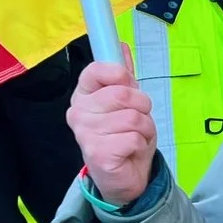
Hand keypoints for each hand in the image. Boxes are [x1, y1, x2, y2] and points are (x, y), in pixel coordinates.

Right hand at [68, 59, 157, 205]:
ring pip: (132, 117)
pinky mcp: (98, 153)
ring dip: (144, 128)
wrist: (124, 176)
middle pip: (122, 94)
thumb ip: (123, 75)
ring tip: (134, 137)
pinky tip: (130, 151)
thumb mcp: (128, 102)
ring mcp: (86, 133)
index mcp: (83, 95)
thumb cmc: (124, 136)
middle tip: (137, 121)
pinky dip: (141, 144)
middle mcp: (78, 112)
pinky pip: (134, 137)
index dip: (121, 76)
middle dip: (142, 107)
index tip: (128, 86)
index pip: (97, 70)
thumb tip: (121, 46)